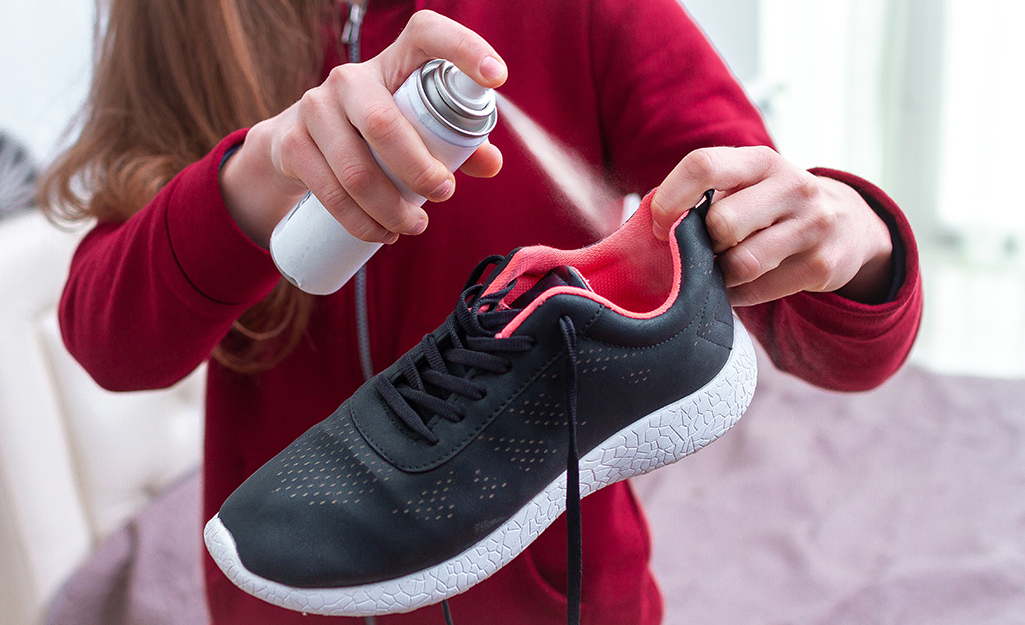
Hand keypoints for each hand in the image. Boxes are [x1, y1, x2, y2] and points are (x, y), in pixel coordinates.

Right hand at [220, 10, 506, 247]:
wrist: (295, 145)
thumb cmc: (372, 134)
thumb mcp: (414, 130)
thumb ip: (456, 143)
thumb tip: (490, 163)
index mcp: (392, 64)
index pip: (426, 33)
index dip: (462, 47)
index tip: (496, 76)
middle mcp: (349, 79)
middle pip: (384, 123)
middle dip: (419, 170)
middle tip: (444, 194)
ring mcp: (314, 108)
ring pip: (356, 169)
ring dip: (391, 208)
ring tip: (415, 226)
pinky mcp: (291, 143)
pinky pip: (330, 192)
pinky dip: (361, 222)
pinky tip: (381, 233)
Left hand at [650, 146, 893, 306]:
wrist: (848, 224)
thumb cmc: (771, 205)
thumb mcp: (747, 185)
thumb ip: (705, 196)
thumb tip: (650, 225)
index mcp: (761, 161)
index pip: (704, 166)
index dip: (671, 198)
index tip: (660, 225)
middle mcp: (791, 186)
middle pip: (722, 223)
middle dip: (704, 244)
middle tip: (705, 249)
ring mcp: (811, 225)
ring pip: (741, 262)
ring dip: (720, 273)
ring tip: (722, 267)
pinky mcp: (821, 265)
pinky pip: (758, 290)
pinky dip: (737, 294)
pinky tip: (741, 284)